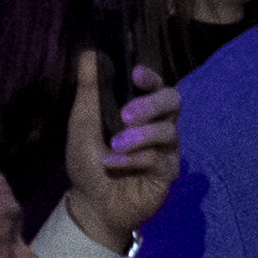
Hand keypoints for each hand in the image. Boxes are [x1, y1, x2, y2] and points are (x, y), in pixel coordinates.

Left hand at [61, 58, 178, 247]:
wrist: (92, 204)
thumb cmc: (88, 162)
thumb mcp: (83, 125)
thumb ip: (89, 91)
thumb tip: (88, 53)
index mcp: (141, 111)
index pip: (157, 86)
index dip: (151, 78)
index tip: (135, 74)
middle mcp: (159, 126)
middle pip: (174, 101)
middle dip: (152, 104)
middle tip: (126, 114)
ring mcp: (167, 150)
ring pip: (169, 132)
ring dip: (140, 136)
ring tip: (115, 146)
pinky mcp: (168, 172)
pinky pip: (160, 160)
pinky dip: (134, 160)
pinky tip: (114, 165)